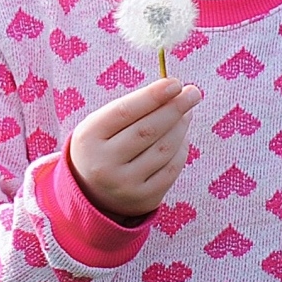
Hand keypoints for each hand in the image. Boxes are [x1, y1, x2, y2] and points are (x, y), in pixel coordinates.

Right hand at [64, 78, 202, 219]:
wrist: (91, 194)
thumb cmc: (103, 146)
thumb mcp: (101, 125)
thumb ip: (132, 108)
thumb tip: (175, 91)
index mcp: (89, 138)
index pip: (125, 111)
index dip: (153, 96)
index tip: (175, 83)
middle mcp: (104, 164)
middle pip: (148, 130)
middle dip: (175, 108)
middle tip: (193, 93)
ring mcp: (125, 185)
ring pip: (164, 149)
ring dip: (181, 126)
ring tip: (187, 112)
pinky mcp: (144, 199)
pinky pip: (172, 169)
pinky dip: (181, 149)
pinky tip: (182, 136)